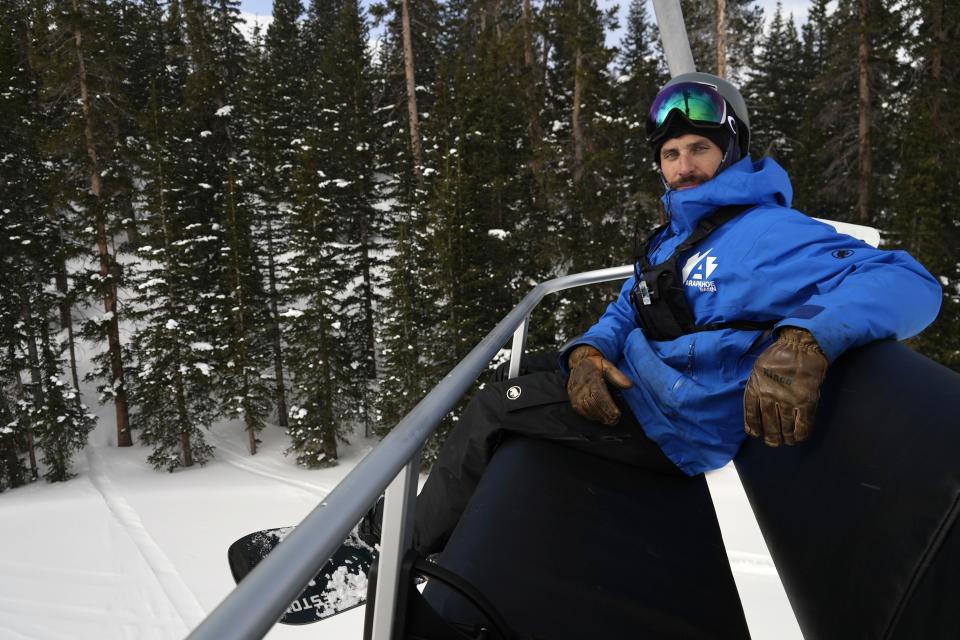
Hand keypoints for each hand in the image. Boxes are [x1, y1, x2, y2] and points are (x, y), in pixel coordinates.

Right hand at [566, 345, 632, 424]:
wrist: (579, 362)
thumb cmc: (595, 365)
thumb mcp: (607, 365)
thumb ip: (617, 376)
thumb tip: (629, 385)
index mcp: (591, 377)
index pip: (599, 395)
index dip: (608, 406)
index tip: (617, 414)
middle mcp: (581, 386)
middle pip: (592, 403)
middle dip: (604, 414)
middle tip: (614, 420)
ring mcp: (575, 393)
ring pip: (585, 408)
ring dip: (598, 416)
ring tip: (608, 421)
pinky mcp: (572, 398)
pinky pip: (580, 410)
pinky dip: (589, 415)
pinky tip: (598, 418)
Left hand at [744, 327, 827, 445]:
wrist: (800, 346)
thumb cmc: (777, 356)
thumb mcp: (757, 370)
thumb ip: (756, 387)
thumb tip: (756, 407)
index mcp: (755, 387)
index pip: (751, 414)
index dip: (753, 427)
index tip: (755, 434)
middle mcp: (769, 396)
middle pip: (768, 424)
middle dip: (771, 437)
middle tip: (773, 442)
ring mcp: (788, 400)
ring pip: (785, 427)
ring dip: (785, 437)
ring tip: (786, 441)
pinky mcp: (806, 401)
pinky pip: (803, 423)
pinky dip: (801, 433)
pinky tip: (798, 437)